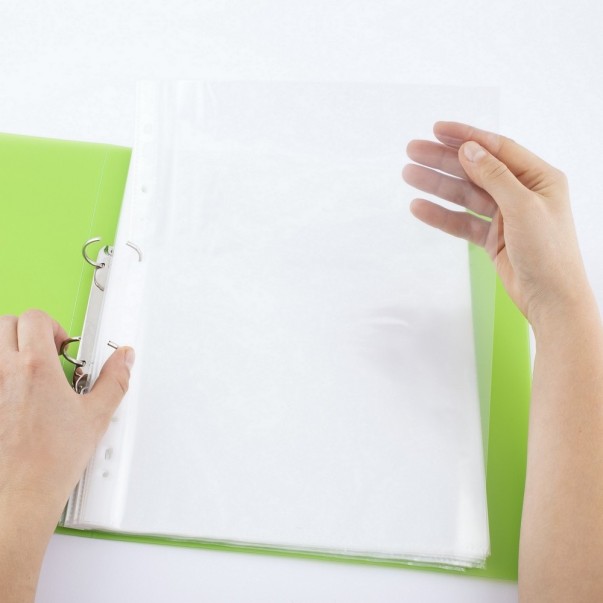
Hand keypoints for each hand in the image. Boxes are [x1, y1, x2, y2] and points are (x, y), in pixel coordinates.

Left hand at [0, 309, 133, 515]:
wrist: (20, 493)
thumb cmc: (50, 460)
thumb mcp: (96, 415)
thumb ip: (114, 379)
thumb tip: (124, 359)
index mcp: (35, 367)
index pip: (36, 318)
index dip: (52, 326)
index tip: (61, 346)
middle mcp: (3, 372)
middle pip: (7, 324)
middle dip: (28, 331)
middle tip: (44, 353)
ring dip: (8, 348)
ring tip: (26, 369)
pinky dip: (0, 374)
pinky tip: (13, 392)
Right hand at [402, 122, 592, 330]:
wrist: (551, 299)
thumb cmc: (550, 253)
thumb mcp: (523, 207)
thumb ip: (494, 176)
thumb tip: (469, 150)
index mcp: (538, 178)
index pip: (497, 149)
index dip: (466, 137)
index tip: (438, 130)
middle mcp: (521, 193)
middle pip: (475, 170)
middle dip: (444, 160)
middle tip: (414, 151)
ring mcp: (505, 216)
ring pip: (465, 195)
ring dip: (437, 185)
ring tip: (409, 175)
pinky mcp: (492, 237)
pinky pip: (462, 221)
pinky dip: (441, 215)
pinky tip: (421, 207)